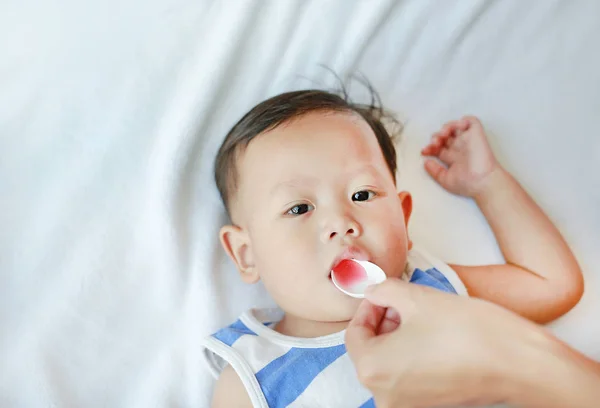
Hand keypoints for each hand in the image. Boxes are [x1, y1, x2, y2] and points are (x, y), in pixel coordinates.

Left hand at [344, 279, 564, 407]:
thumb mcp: (416, 297)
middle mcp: (384, 395)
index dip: (369, 307)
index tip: (385, 294)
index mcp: (372, 369)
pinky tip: (435, 335)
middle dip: (384, 321)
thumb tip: (373, 291)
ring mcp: (407, 405)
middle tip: (405, 302)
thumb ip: (382, 290)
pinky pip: (407, 375)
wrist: (520, 364)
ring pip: (389, 361)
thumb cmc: (468, 332)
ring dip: (399, 335)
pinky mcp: (428, 406)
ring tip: (424, 315)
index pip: (354, 332)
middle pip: (370, 349)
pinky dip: (413, 353)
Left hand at [421, 116, 499, 196]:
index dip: (429, 147)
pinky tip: (456, 129)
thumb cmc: (467, 184)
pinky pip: (470, 120)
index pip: (438, 147)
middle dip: (435, 137)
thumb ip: (434, 171)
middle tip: (434, 144)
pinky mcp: (476, 134)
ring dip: (445, 128)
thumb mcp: (445, 180)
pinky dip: (463, 120)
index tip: (424, 151)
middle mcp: (459, 148)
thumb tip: (425, 162)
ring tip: (442, 136)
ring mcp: (467, 140)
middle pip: (444, 136)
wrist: (483, 182)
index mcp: (452, 157)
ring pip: (454, 126)